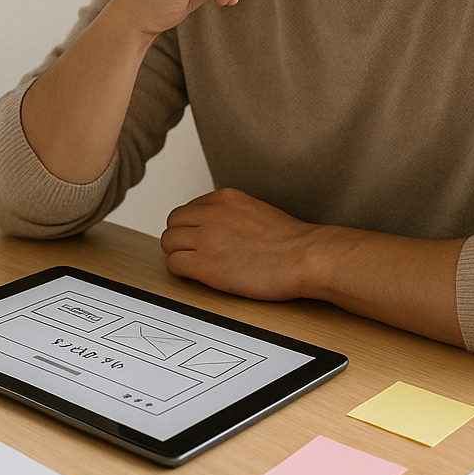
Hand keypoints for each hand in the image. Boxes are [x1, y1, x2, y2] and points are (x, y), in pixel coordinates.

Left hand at [160, 187, 319, 300]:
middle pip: (173, 223)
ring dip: (178, 254)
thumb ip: (231, 215)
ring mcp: (206, 239)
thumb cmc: (291, 241)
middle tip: (192, 252)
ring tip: (194, 264)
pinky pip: (174, 264)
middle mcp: (211, 214)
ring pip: (168, 243)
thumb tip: (219, 228)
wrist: (305, 257)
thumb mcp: (256, 211)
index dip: (191, 227)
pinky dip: (180, 270)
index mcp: (224, 198)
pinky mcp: (205, 265)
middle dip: (180, 238)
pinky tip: (197, 275)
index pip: (188, 209)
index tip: (198, 238)